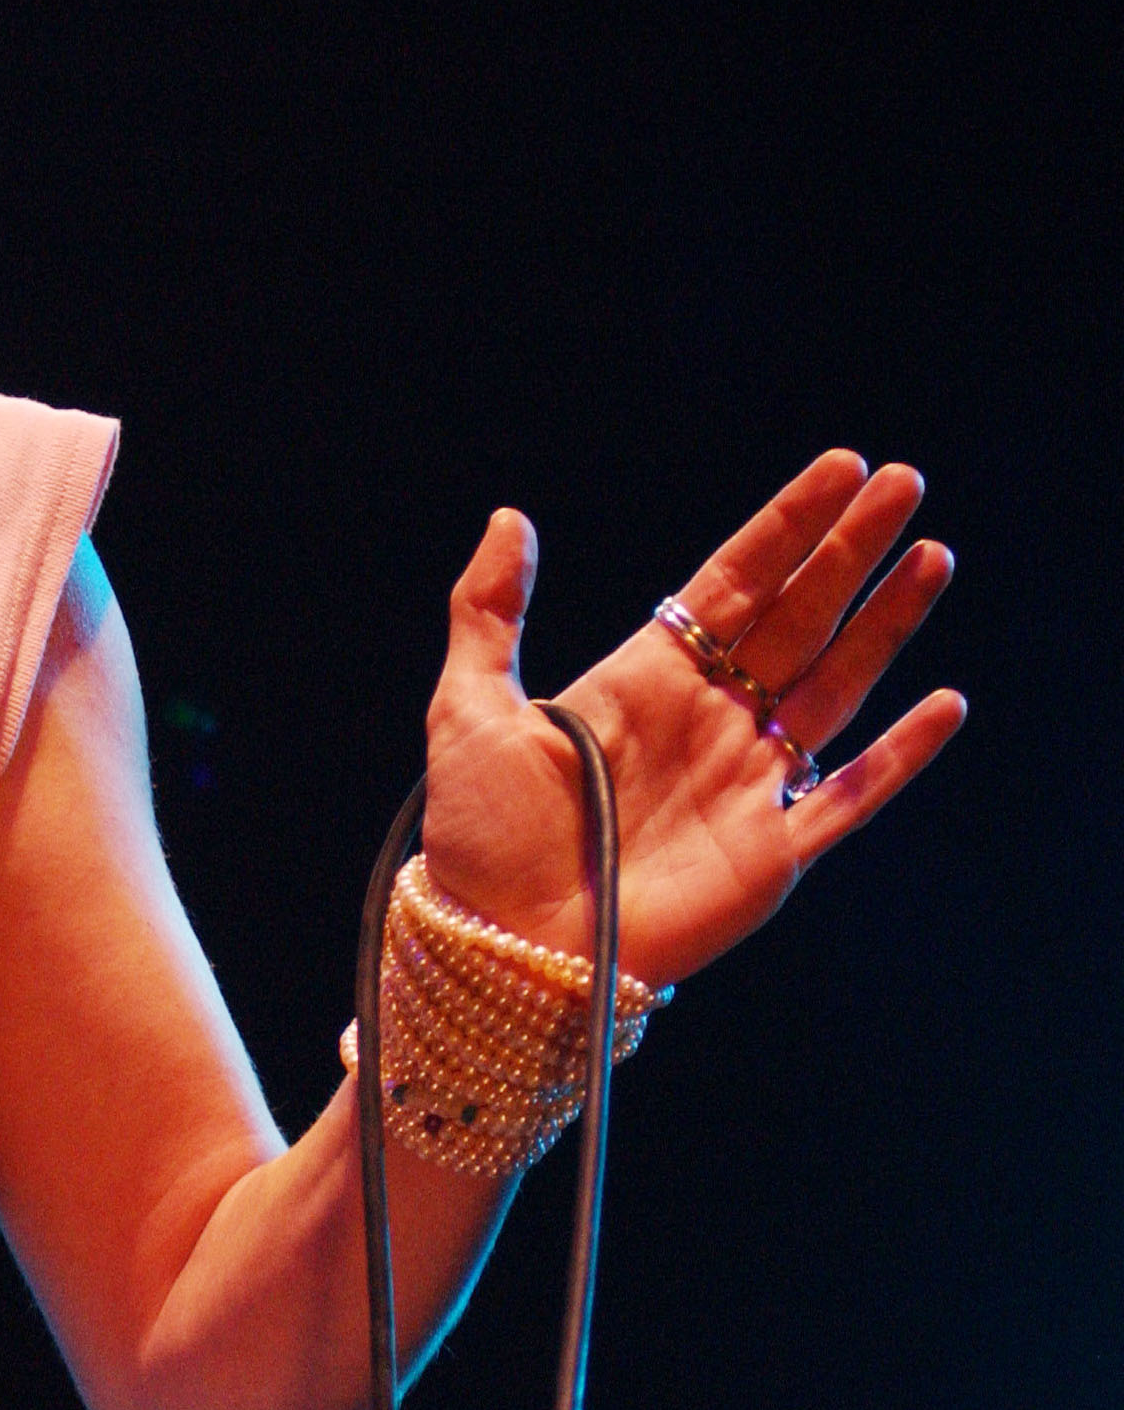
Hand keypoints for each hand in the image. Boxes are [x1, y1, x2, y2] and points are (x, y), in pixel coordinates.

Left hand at [417, 451, 962, 984]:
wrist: (498, 942)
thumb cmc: (477, 832)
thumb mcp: (467, 706)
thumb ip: (487, 610)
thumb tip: (509, 518)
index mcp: (643, 678)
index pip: (732, 583)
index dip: (787, 525)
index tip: (839, 467)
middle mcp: (707, 719)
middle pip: (797, 617)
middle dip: (850, 550)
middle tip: (903, 481)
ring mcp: (746, 783)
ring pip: (836, 685)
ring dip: (885, 623)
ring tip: (931, 554)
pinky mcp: (772, 853)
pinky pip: (851, 796)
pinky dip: (900, 755)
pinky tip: (943, 704)